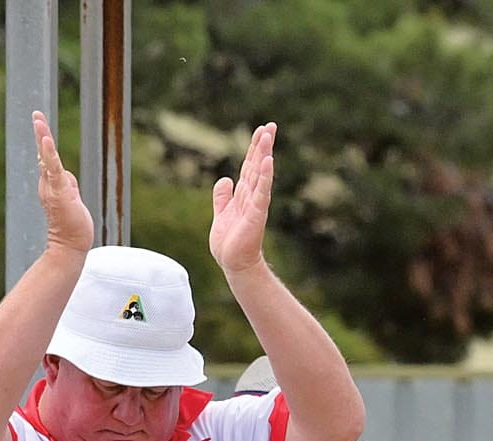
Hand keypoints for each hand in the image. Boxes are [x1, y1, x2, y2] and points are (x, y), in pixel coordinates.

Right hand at [33, 112, 92, 255]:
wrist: (69, 246)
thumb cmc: (72, 228)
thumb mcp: (73, 202)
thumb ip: (69, 186)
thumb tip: (67, 176)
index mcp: (51, 185)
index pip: (48, 159)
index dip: (45, 142)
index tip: (40, 124)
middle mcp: (47, 184)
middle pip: (44, 154)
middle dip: (40, 132)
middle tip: (36, 113)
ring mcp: (52, 187)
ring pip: (47, 158)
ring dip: (43, 137)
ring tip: (38, 118)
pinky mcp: (59, 191)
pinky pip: (54, 169)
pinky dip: (50, 154)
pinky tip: (46, 140)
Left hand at [211, 123, 276, 276]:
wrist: (234, 263)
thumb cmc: (229, 243)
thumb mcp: (221, 213)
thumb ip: (222, 196)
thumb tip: (225, 179)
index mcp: (242, 194)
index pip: (249, 165)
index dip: (254, 148)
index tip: (262, 130)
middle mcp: (251, 196)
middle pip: (257, 164)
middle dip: (263, 144)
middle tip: (271, 125)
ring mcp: (255, 204)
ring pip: (260, 174)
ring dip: (264, 154)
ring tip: (269, 135)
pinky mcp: (256, 214)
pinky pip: (261, 191)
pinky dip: (265, 176)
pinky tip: (268, 161)